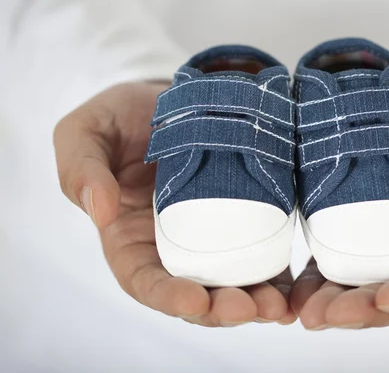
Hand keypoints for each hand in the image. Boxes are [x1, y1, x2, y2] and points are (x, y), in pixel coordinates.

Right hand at [54, 82, 296, 326]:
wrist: (173, 95)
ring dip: (256, 300)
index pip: (143, 280)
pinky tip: (294, 288)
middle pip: (195, 293)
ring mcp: (211, 237)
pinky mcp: (245, 220)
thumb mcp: (86, 132)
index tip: (196, 302)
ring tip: (278, 306)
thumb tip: (99, 211)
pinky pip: (260, 255)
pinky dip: (276, 276)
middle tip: (251, 308)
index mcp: (128, 236)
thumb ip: (79, 168)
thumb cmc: (121, 116)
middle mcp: (171, 247)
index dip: (168, 297)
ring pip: (231, 283)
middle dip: (221, 309)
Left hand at [290, 77, 388, 329]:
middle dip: (366, 311)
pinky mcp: (350, 228)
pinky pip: (333, 262)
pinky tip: (293, 292)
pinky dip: (313, 282)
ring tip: (306, 314)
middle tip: (331, 314)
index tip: (388, 296)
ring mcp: (384, 241)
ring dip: (334, 305)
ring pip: (361, 287)